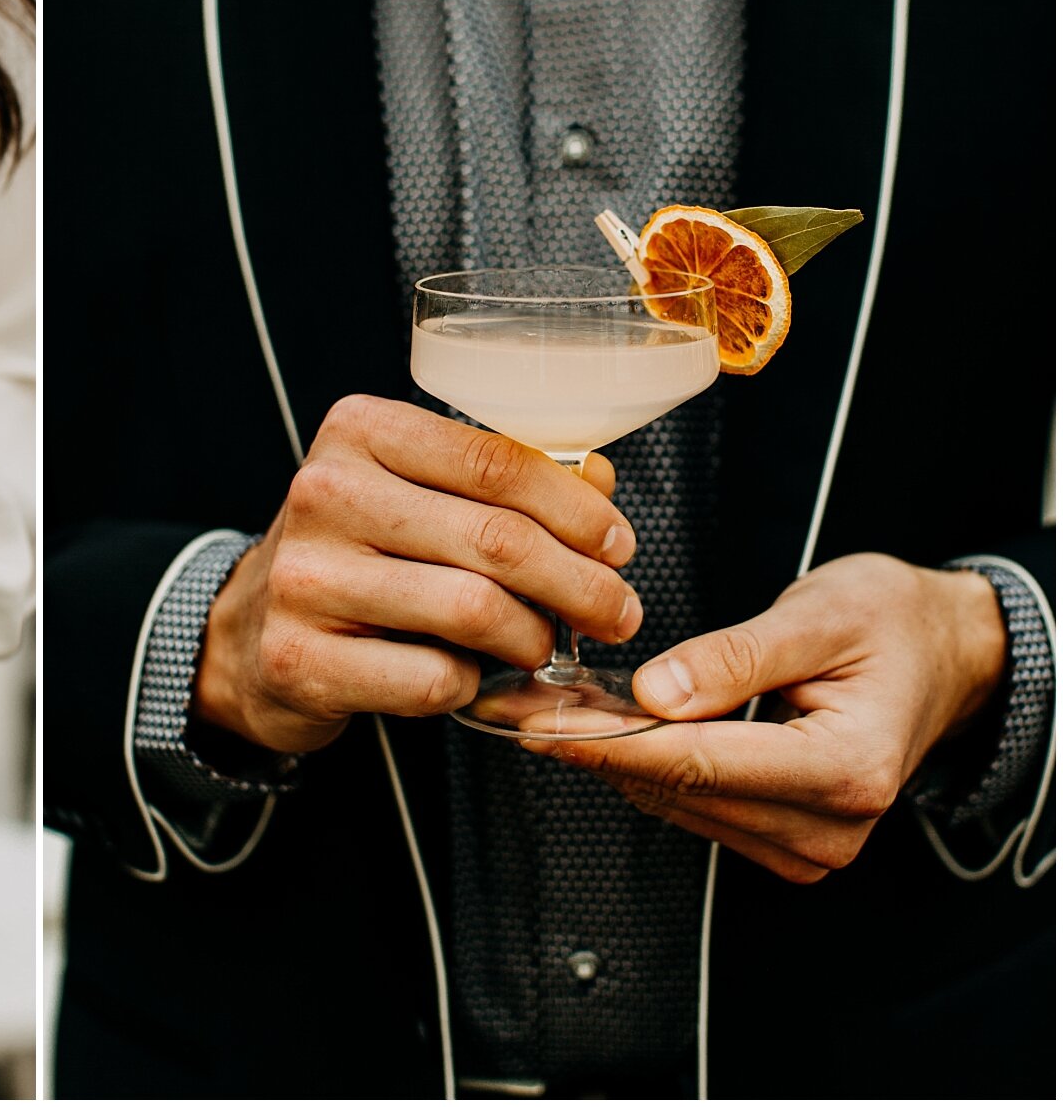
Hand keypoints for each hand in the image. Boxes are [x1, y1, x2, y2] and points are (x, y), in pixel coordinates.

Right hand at [192, 395, 640, 754]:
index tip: (618, 545)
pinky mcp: (301, 657)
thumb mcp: (414, 494)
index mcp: (357, 432)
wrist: (248, 634)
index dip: (577, 509)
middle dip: (582, 584)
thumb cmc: (353, 555)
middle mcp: (324, 493)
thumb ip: (503, 483)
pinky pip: (431, 677)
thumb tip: (600, 483)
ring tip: (546, 645)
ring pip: (473, 609)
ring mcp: (306, 578)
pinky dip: (470, 685)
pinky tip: (467, 676)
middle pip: (497, 539)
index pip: (496, 462)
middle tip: (617, 612)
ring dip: (535, 638)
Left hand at [523, 552, 1007, 882]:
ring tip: (555, 705)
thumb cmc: (888, 622)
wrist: (939, 654)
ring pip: (677, 803)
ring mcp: (810, 843)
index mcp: (849, 768)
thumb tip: (654, 694)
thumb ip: (736, 657)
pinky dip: (645, 765)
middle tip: (519, 703)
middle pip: (681, 788)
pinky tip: (608, 725)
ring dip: (613, 755)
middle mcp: (832, 824)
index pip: (703, 763)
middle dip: (594, 744)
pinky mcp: (785, 839)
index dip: (609, 744)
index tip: (537, 724)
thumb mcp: (819, 615)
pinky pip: (694, 806)